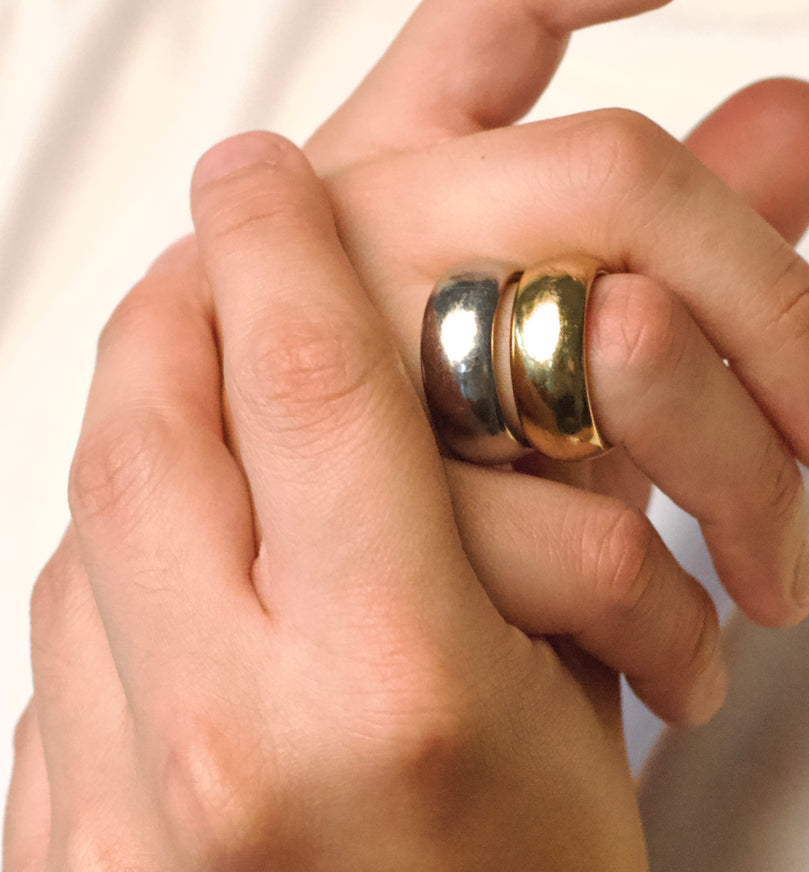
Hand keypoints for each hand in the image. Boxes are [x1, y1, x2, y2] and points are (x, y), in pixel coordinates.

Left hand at [6, 146, 649, 869]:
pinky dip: (117, 533)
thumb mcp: (586, 716)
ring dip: (144, 406)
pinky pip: (69, 616)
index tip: (260, 165)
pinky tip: (184, 533)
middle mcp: (226, 741)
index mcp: (398, 691)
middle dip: (179, 294)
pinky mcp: (60, 836)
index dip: (282, 247)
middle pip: (147, 422)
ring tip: (200, 354)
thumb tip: (526, 370)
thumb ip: (534, 538)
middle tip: (214, 233)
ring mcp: (112, 802)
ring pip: (89, 509)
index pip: (307, 387)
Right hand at [303, 0, 808, 632]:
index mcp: (391, 161)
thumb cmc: (432, 473)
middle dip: (776, 302)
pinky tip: (687, 664)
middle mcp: (356, 226)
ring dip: (744, 480)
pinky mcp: (368, 522)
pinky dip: (668, 612)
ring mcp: (353, 362)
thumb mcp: (534, 351)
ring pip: (621, 359)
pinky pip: (578, 540)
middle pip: (616, 168)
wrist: (282, 649)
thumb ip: (673, 236)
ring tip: (774, 583)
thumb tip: (806, 113)